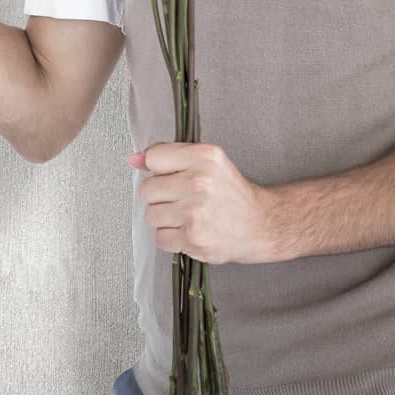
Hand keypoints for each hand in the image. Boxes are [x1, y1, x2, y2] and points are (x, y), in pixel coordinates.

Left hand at [128, 142, 283, 263]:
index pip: (153, 158)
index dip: (159, 169)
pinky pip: (160, 238)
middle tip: (184, 199)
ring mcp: (195, 212)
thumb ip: (168, 156)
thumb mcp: (207, 162)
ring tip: (188, 216)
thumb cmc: (231, 193)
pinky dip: (172, 238)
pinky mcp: (193, 238)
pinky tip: (190, 231)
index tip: (173, 176)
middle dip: (161, 197)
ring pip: (150, 215)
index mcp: (204, 156)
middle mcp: (200, 182)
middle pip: (147, 189)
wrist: (261, 225)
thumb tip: (133, 159)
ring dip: (165, 219)